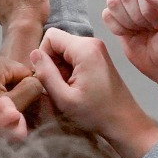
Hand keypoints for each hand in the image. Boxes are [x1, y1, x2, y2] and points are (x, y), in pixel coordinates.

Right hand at [30, 28, 157, 157]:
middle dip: (53, 63)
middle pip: (58, 42)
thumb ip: (46, 74)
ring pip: (65, 50)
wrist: (124, 121)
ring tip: (71, 88)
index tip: (50, 77)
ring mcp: (97, 49)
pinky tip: (78, 87)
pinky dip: (70, 70)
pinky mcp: (98, 57)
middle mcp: (92, 42)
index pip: (50, 36)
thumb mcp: (64, 98)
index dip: (44, 56)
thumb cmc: (96, 113)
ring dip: (61, 69)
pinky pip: (75, 56)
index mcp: (85, 49)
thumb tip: (34, 54)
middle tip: (62, 86)